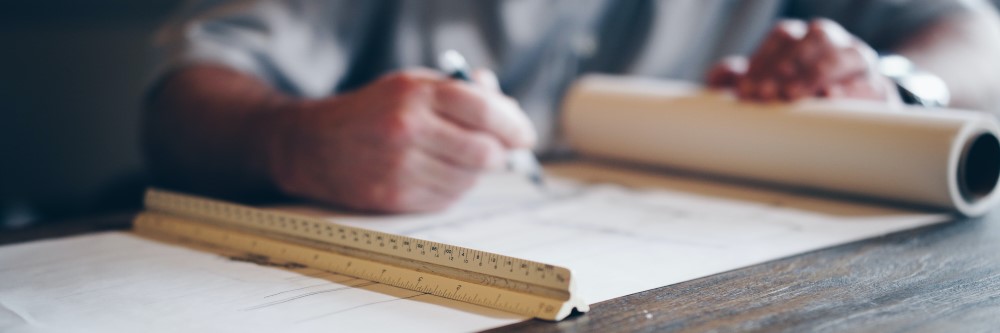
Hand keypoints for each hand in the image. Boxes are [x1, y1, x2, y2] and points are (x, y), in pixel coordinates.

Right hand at [268, 68, 535, 212]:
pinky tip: (437, 173)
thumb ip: (460, 91)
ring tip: (456, 157)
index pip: (485, 111)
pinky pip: (448, 199)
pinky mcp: (395, 197)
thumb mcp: (411, 85)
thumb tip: (506, 105)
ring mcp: (401, 168)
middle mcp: (408, 130)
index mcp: (416, 94)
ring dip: (475, 172)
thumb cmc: (371, 111)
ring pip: (469, 180)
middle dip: (500, 153)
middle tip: (500, 150)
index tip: (524, 135)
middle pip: (484, 152)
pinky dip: (454, 188)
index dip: (514, 125)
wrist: (312, 145)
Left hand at [707, 18, 900, 104]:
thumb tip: (721, 75)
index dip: (763, 59)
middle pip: (814, 39)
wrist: (847, 114)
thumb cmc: (795, 96)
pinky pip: (870, 83)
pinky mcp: (879, 86)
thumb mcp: (764, 86)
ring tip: (792, 95)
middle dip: (787, 65)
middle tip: (765, 94)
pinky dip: (851, 90)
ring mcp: (859, 61)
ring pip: (845, 55)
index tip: (745, 89)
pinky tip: (831, 99)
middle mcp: (833, 42)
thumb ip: (739, 79)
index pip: (782, 36)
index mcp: (802, 37)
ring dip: (816, 73)